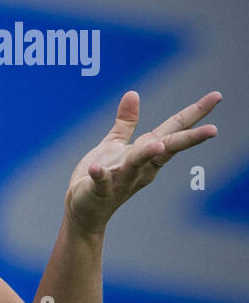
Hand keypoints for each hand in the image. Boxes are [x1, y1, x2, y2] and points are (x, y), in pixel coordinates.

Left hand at [65, 90, 220, 236]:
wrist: (86, 209)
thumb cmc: (105, 175)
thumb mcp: (115, 144)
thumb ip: (126, 122)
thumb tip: (133, 93)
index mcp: (147, 152)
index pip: (174, 129)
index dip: (194, 112)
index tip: (216, 96)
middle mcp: (140, 166)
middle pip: (167, 148)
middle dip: (190, 139)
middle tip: (214, 129)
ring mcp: (122, 179)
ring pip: (137, 164)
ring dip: (146, 154)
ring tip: (157, 144)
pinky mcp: (100, 189)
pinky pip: (102, 181)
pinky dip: (100, 174)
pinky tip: (96, 169)